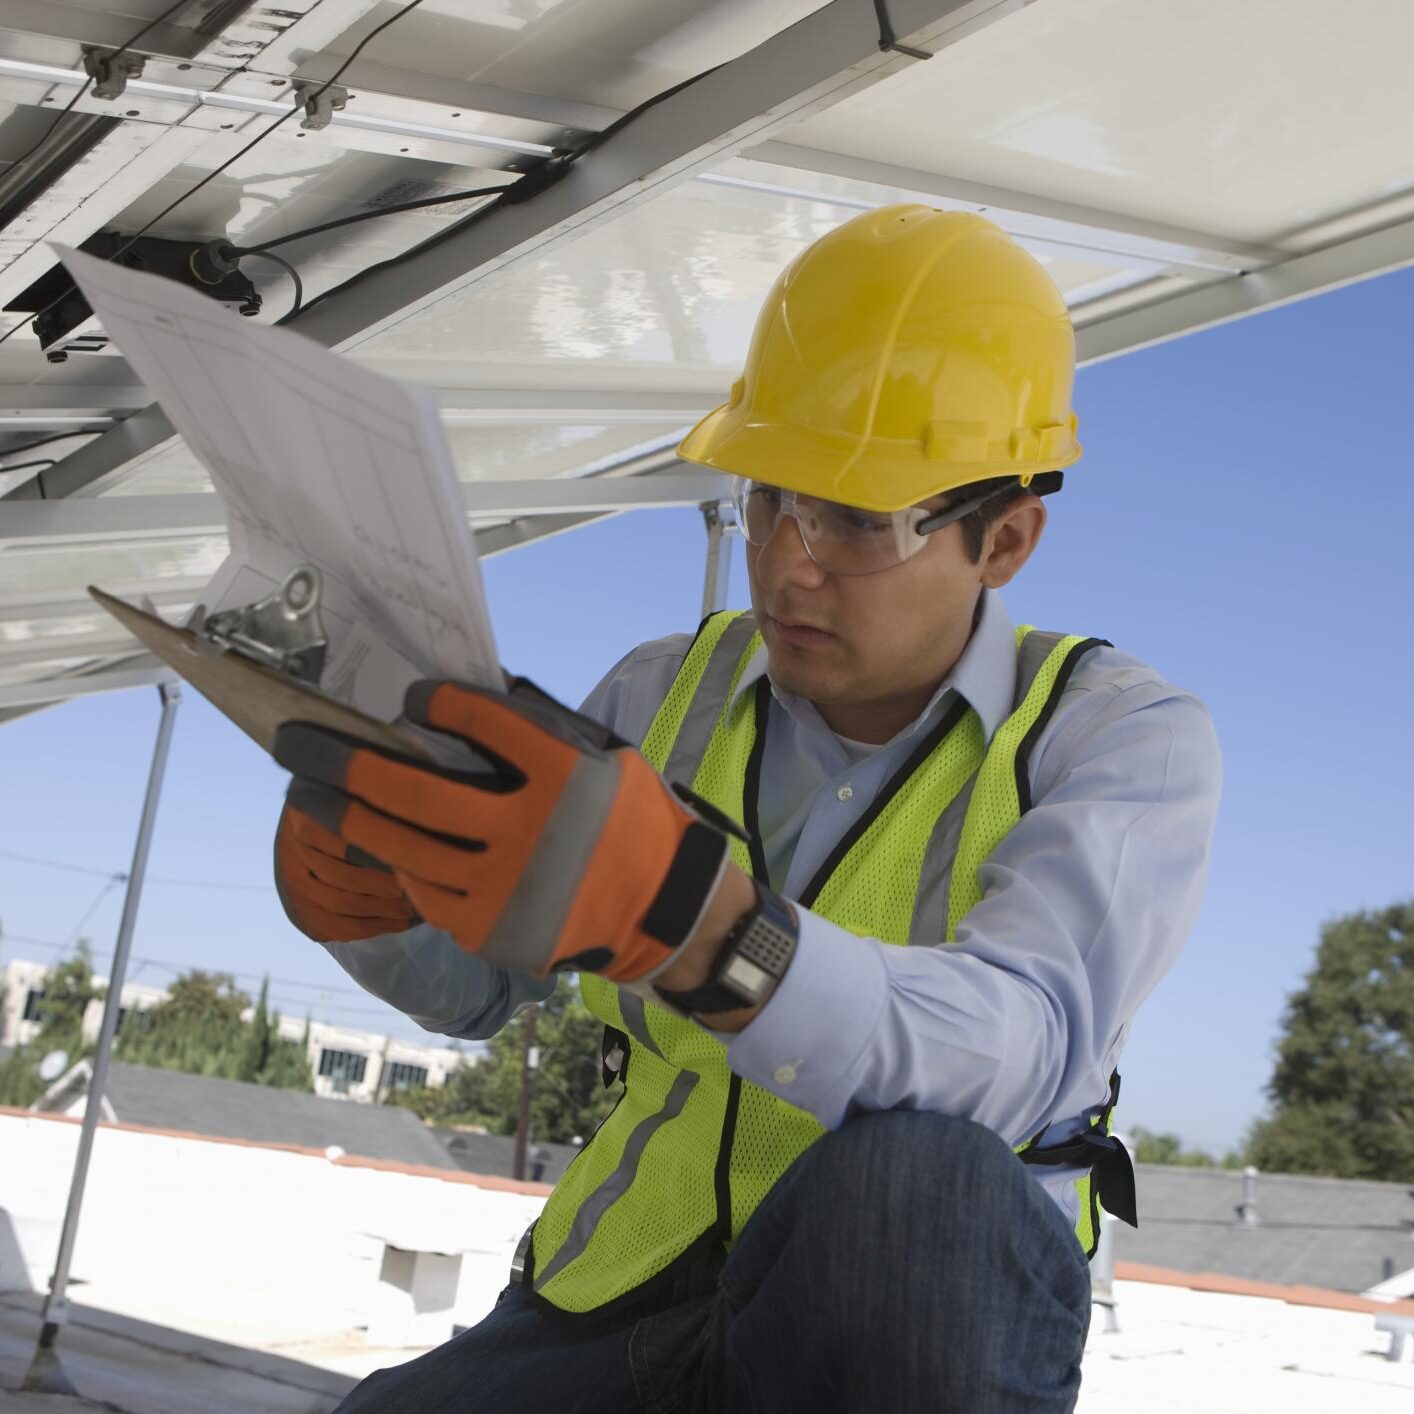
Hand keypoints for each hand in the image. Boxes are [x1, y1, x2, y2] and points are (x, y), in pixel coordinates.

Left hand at [272, 678, 731, 982]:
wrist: (662, 912)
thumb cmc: (631, 822)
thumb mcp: (607, 760)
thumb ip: (542, 730)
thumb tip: (465, 697)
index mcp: (563, 776)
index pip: (481, 721)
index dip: (438, 703)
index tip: (413, 698)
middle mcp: (529, 831)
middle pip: (416, 790)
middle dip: (345, 762)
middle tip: (295, 742)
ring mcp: (506, 886)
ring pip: (404, 846)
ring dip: (347, 816)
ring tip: (308, 793)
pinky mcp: (491, 928)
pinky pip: (424, 891)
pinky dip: (396, 863)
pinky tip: (375, 844)